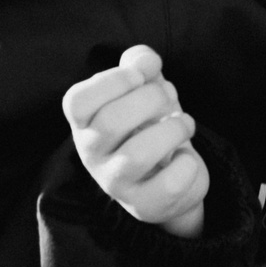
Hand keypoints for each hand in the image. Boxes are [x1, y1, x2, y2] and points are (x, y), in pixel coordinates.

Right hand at [63, 46, 210, 238]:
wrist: (172, 174)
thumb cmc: (150, 122)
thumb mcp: (144, 86)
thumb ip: (141, 64)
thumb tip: (144, 61)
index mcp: (85, 121)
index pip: (77, 101)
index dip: (112, 80)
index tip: (139, 75)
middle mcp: (91, 154)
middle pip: (111, 122)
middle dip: (152, 99)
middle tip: (168, 98)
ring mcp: (114, 183)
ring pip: (138, 155)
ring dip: (173, 129)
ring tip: (185, 124)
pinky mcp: (144, 205)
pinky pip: (170, 183)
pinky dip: (188, 164)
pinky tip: (186, 158)